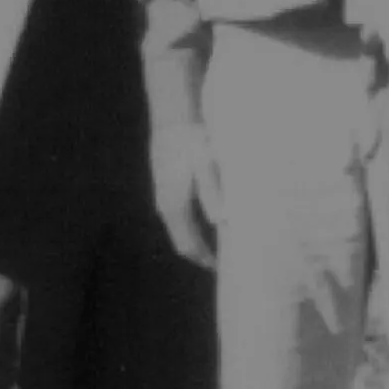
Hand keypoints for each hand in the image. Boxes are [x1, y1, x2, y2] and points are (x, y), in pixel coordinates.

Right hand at [150, 123, 221, 269]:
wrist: (173, 119)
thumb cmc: (193, 141)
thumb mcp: (206, 165)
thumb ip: (213, 193)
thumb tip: (222, 221)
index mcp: (175, 205)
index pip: (188, 244)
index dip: (203, 259)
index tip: (221, 269)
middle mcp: (165, 205)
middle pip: (182, 240)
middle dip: (201, 253)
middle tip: (224, 262)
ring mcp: (164, 196)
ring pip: (180, 228)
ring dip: (197, 239)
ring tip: (219, 246)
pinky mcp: (166, 186)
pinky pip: (179, 216)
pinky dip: (193, 226)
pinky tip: (210, 221)